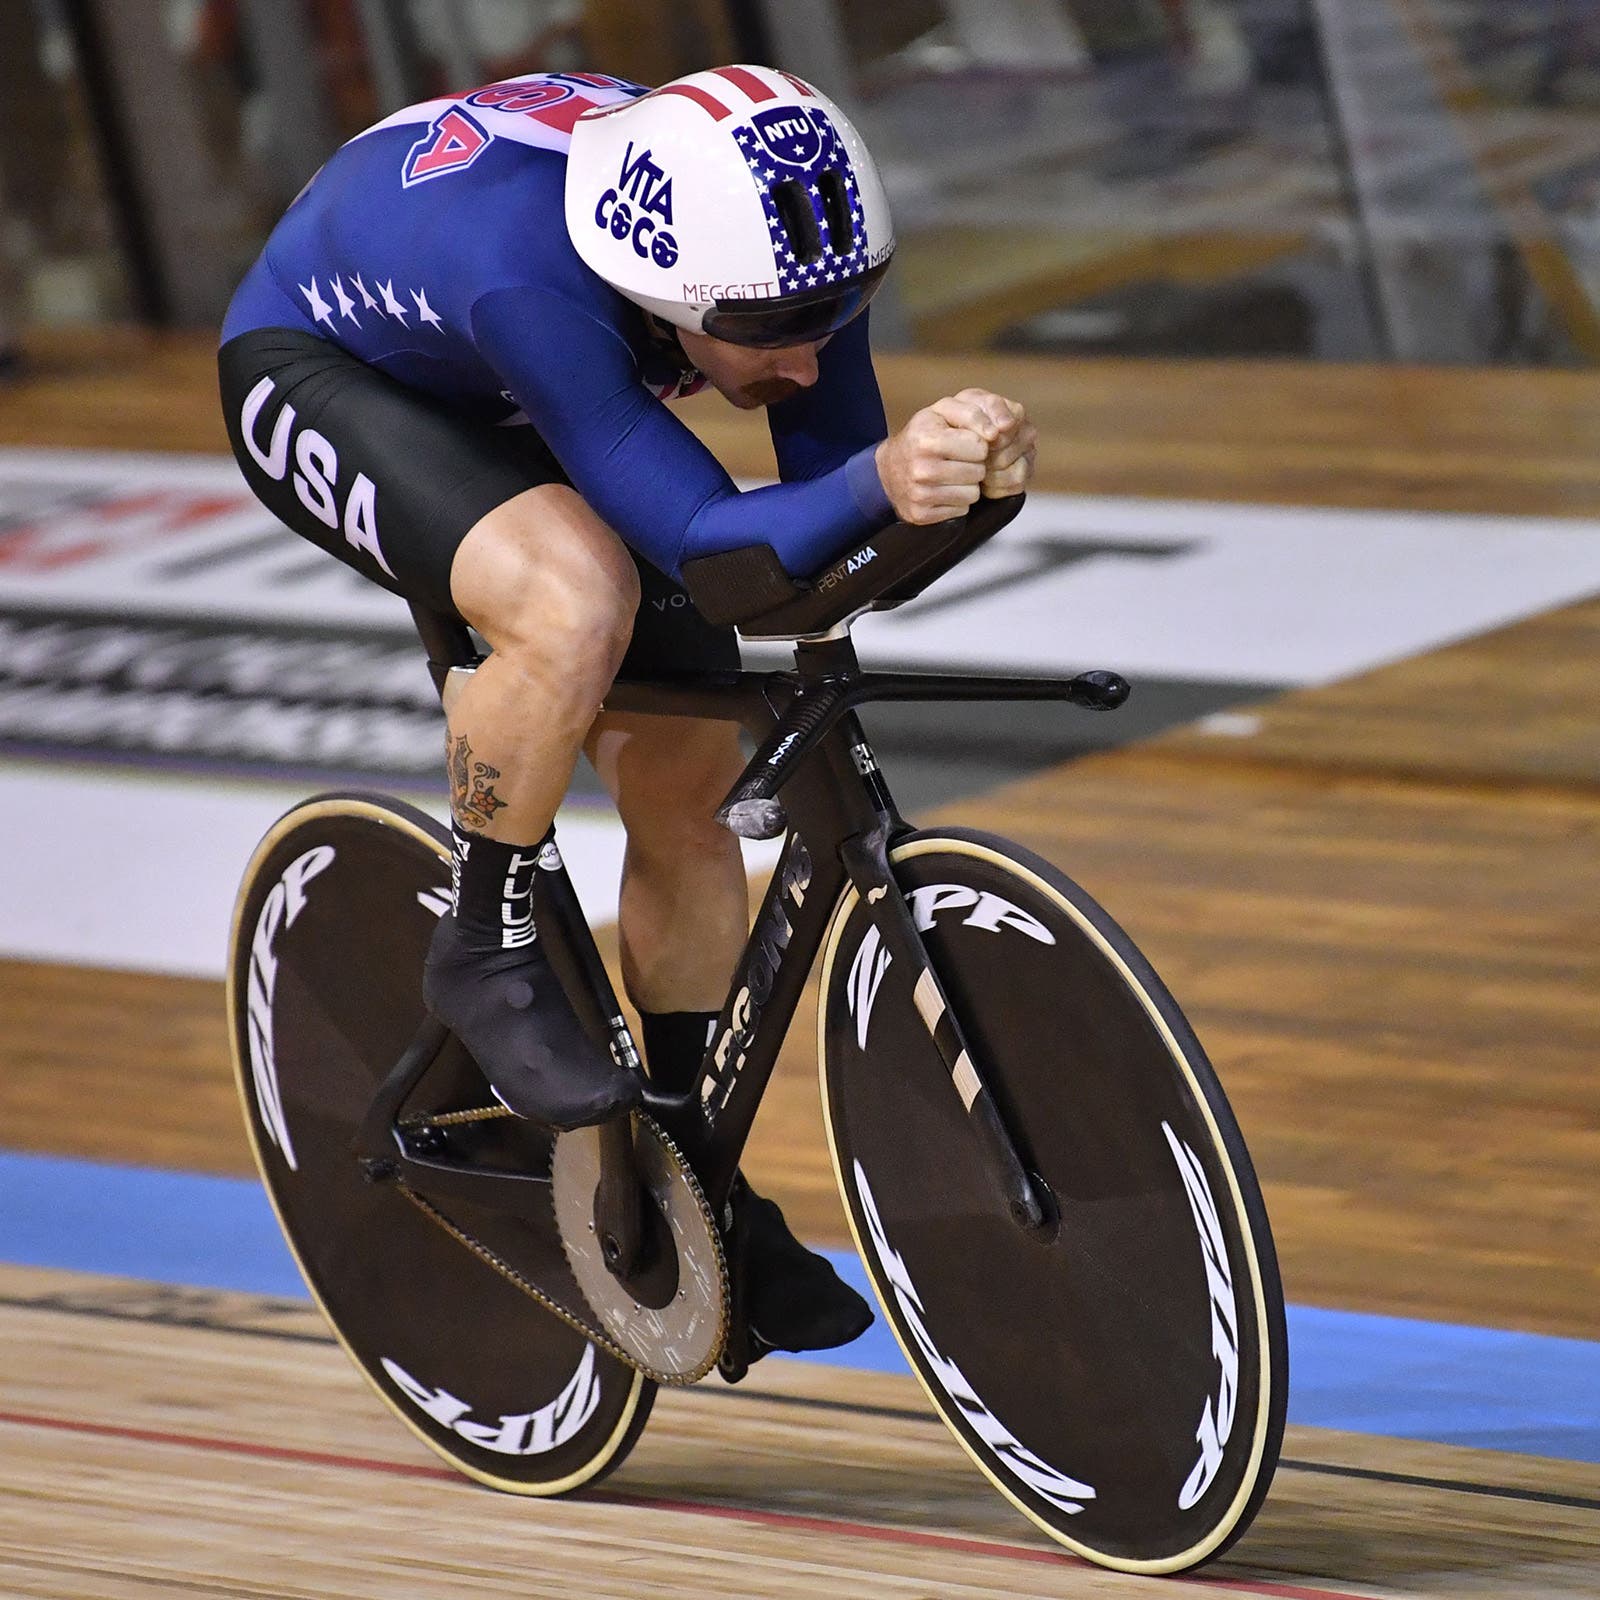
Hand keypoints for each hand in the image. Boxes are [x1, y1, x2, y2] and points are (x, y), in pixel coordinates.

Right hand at [875, 389, 1032, 524]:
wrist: (889, 468)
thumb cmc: (922, 435)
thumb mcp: (943, 412)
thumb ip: (973, 413)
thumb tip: (995, 433)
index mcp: (927, 439)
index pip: (979, 446)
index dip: (977, 444)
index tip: (964, 442)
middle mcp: (921, 469)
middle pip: (978, 472)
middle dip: (973, 465)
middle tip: (956, 460)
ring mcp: (919, 494)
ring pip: (972, 494)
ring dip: (967, 485)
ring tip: (950, 475)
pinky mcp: (921, 514)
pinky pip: (961, 511)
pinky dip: (956, 501)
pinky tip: (943, 490)